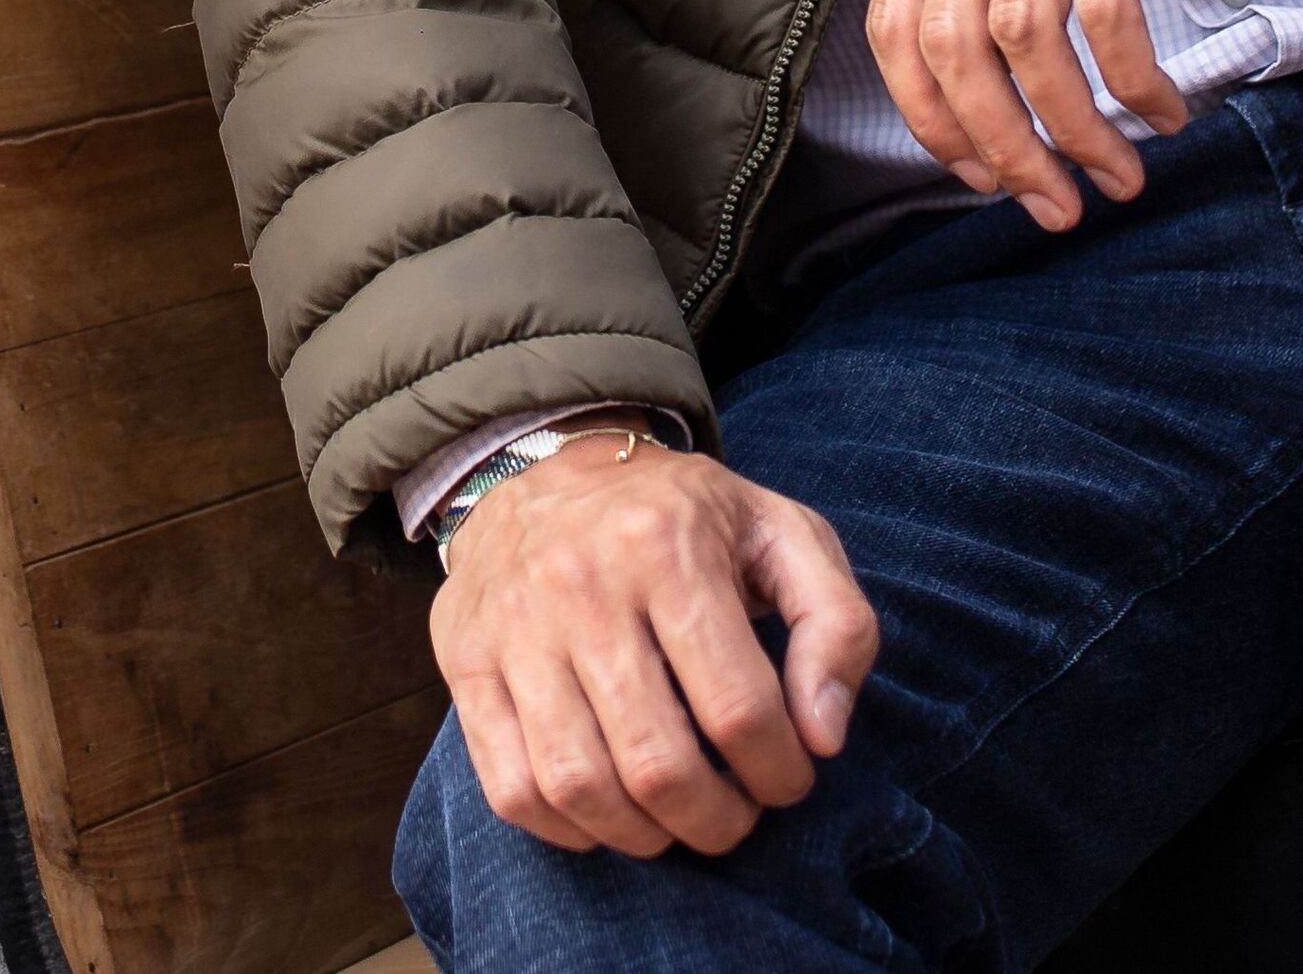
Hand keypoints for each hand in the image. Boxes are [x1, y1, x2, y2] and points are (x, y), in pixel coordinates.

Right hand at [432, 438, 877, 856]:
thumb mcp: (784, 535)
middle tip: (736, 815)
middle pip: (656, 763)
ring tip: (677, 820)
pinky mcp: (465, 660)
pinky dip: (567, 829)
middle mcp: (579, 583)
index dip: (779, 772)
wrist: (552, 465)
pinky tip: (609, 813)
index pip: (738, 708)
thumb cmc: (687, 518)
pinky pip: (511, 787)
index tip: (789, 778)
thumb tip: (823, 736)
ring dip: (644, 836)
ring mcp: (511, 626)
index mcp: (668, 546)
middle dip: (716, 821)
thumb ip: (837, 626)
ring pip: (578, 786)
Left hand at [869, 0, 1302, 230]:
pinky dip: (1133, 77)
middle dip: (1000, 145)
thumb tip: (998, 73)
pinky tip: (1164, 108)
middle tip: (1053, 204)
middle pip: (952, 44)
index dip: (930, 117)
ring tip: (1117, 175)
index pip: (894, 23)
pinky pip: (1109, 5)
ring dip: (1072, 127)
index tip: (981, 173)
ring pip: (1025, 35)